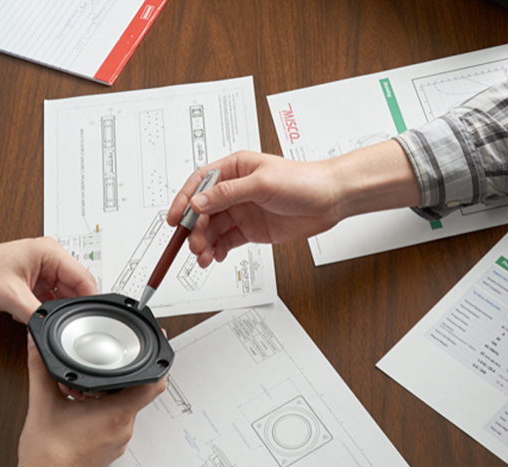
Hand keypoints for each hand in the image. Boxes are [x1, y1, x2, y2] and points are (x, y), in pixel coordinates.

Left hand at [0, 237, 95, 322]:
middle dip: (69, 308)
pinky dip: (41, 311)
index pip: (84, 277)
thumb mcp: (11, 297)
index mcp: (49, 252)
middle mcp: (48, 259)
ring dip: (53, 310)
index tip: (91, 319)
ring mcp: (40, 271)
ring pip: (61, 297)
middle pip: (75, 289)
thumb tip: (52, 329)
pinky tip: (27, 315)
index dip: (91, 300)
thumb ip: (37, 315)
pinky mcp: (32, 282)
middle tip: (64, 325)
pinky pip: (48, 300)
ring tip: (37, 315)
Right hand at [15, 336, 165, 466]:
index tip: (155, 346)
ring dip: (104, 395)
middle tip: (95, 368)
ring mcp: (118, 442)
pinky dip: (101, 411)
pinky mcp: (109, 450)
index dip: (157, 360)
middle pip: (134, 392)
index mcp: (115, 414)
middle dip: (115, 376)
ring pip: (122, 408)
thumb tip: (36, 345)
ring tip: (79, 392)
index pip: (153, 383)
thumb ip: (40, 367)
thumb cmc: (47, 456)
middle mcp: (123, 429)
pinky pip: (114, 423)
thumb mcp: (42, 403)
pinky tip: (78, 409)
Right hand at [168, 141, 418, 266]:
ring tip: (204, 256)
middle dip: (195, 229)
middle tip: (195, 245)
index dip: (183, 201)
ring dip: (205, 243)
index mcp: (234, 169)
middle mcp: (234, 190)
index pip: (199, 184)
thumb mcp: (262, 183)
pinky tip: (217, 257)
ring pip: (212, 229)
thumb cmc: (304, 180)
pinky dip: (218, 250)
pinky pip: (226, 241)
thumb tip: (198, 202)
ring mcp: (242, 210)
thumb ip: (227, 194)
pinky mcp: (251, 229)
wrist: (332, 199)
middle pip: (202, 211)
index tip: (174, 219)